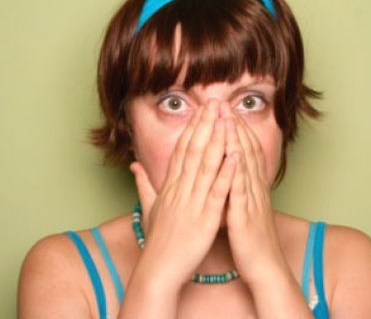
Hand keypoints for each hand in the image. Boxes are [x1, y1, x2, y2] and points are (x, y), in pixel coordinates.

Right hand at [129, 100, 236, 286]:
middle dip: (205, 124)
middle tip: (214, 101)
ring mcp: (192, 202)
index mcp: (170, 186)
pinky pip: (217, 192)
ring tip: (226, 119)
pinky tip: (236, 157)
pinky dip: (226, 173)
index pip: (182, 150)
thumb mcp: (148, 208)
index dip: (192, 127)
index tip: (201, 109)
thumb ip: (144, 184)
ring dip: (217, 140)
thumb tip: (134, 166)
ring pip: (205, 166)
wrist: (158, 269)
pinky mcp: (204, 218)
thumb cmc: (157, 240)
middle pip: (193, 150)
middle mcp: (180, 189)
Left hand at [222, 104, 290, 285]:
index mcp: (251, 187)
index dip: (235, 129)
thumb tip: (227, 175)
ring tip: (226, 119)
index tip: (223, 110)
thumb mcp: (243, 210)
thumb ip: (236, 189)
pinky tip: (232, 156)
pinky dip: (237, 172)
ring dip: (236, 141)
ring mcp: (252, 201)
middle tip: (223, 103)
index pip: (244, 151)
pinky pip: (242, 191)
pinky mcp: (247, 216)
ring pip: (245, 165)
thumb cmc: (250, 241)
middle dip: (234, 126)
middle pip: (246, 151)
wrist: (265, 268)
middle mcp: (254, 189)